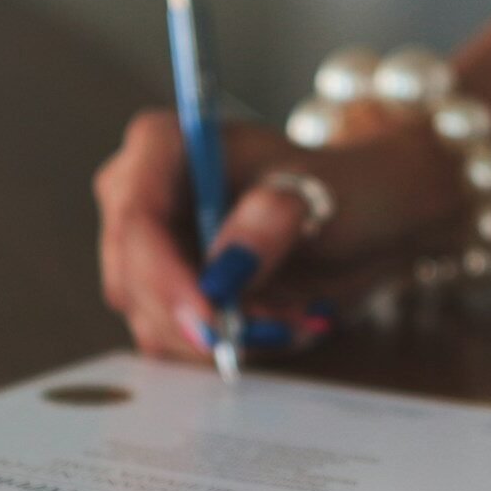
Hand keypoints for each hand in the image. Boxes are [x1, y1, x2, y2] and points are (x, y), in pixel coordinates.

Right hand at [93, 108, 459, 359]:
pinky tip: (272, 322)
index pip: (137, 218)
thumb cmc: (339, 189)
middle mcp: (138, 196)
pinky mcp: (159, 296)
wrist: (357, 221)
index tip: (211, 316)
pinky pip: (173, 342)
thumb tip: (232, 263)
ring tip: (291, 314)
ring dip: (224, 334)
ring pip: (152, 320)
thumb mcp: (323, 192)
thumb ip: (275, 219)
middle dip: (202, 315)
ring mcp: (143, 251)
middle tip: (276, 324)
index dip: (164, 275)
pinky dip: (226, 344)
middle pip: (133, 278)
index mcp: (164, 146)